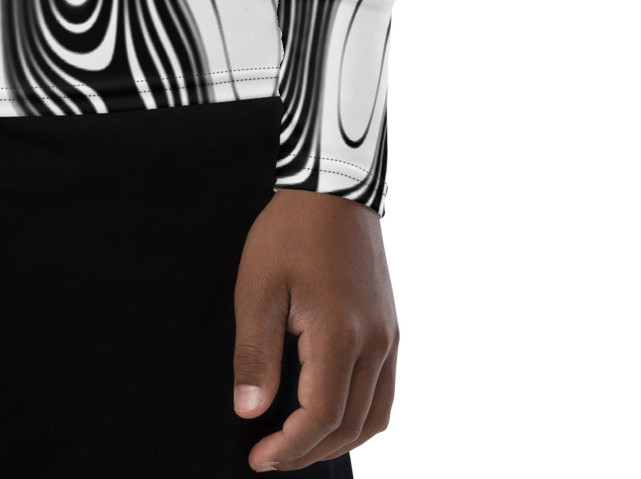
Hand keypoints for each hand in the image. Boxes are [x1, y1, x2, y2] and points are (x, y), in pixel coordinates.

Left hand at [232, 188, 397, 470]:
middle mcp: (375, 343)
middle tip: (270, 456)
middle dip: (309, 450)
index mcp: (341, 335)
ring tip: (296, 442)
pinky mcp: (390, 329)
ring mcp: (388, 337)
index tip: (259, 459)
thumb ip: (255, 354)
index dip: (289, 447)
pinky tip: (328, 414)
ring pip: (374, 416)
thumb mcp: (258, 288)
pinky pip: (384, 393)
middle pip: (351, 426)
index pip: (321, 417)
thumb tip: (250, 412)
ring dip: (337, 439)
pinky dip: (358, 416)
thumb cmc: (289, 231)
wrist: (332, 188)